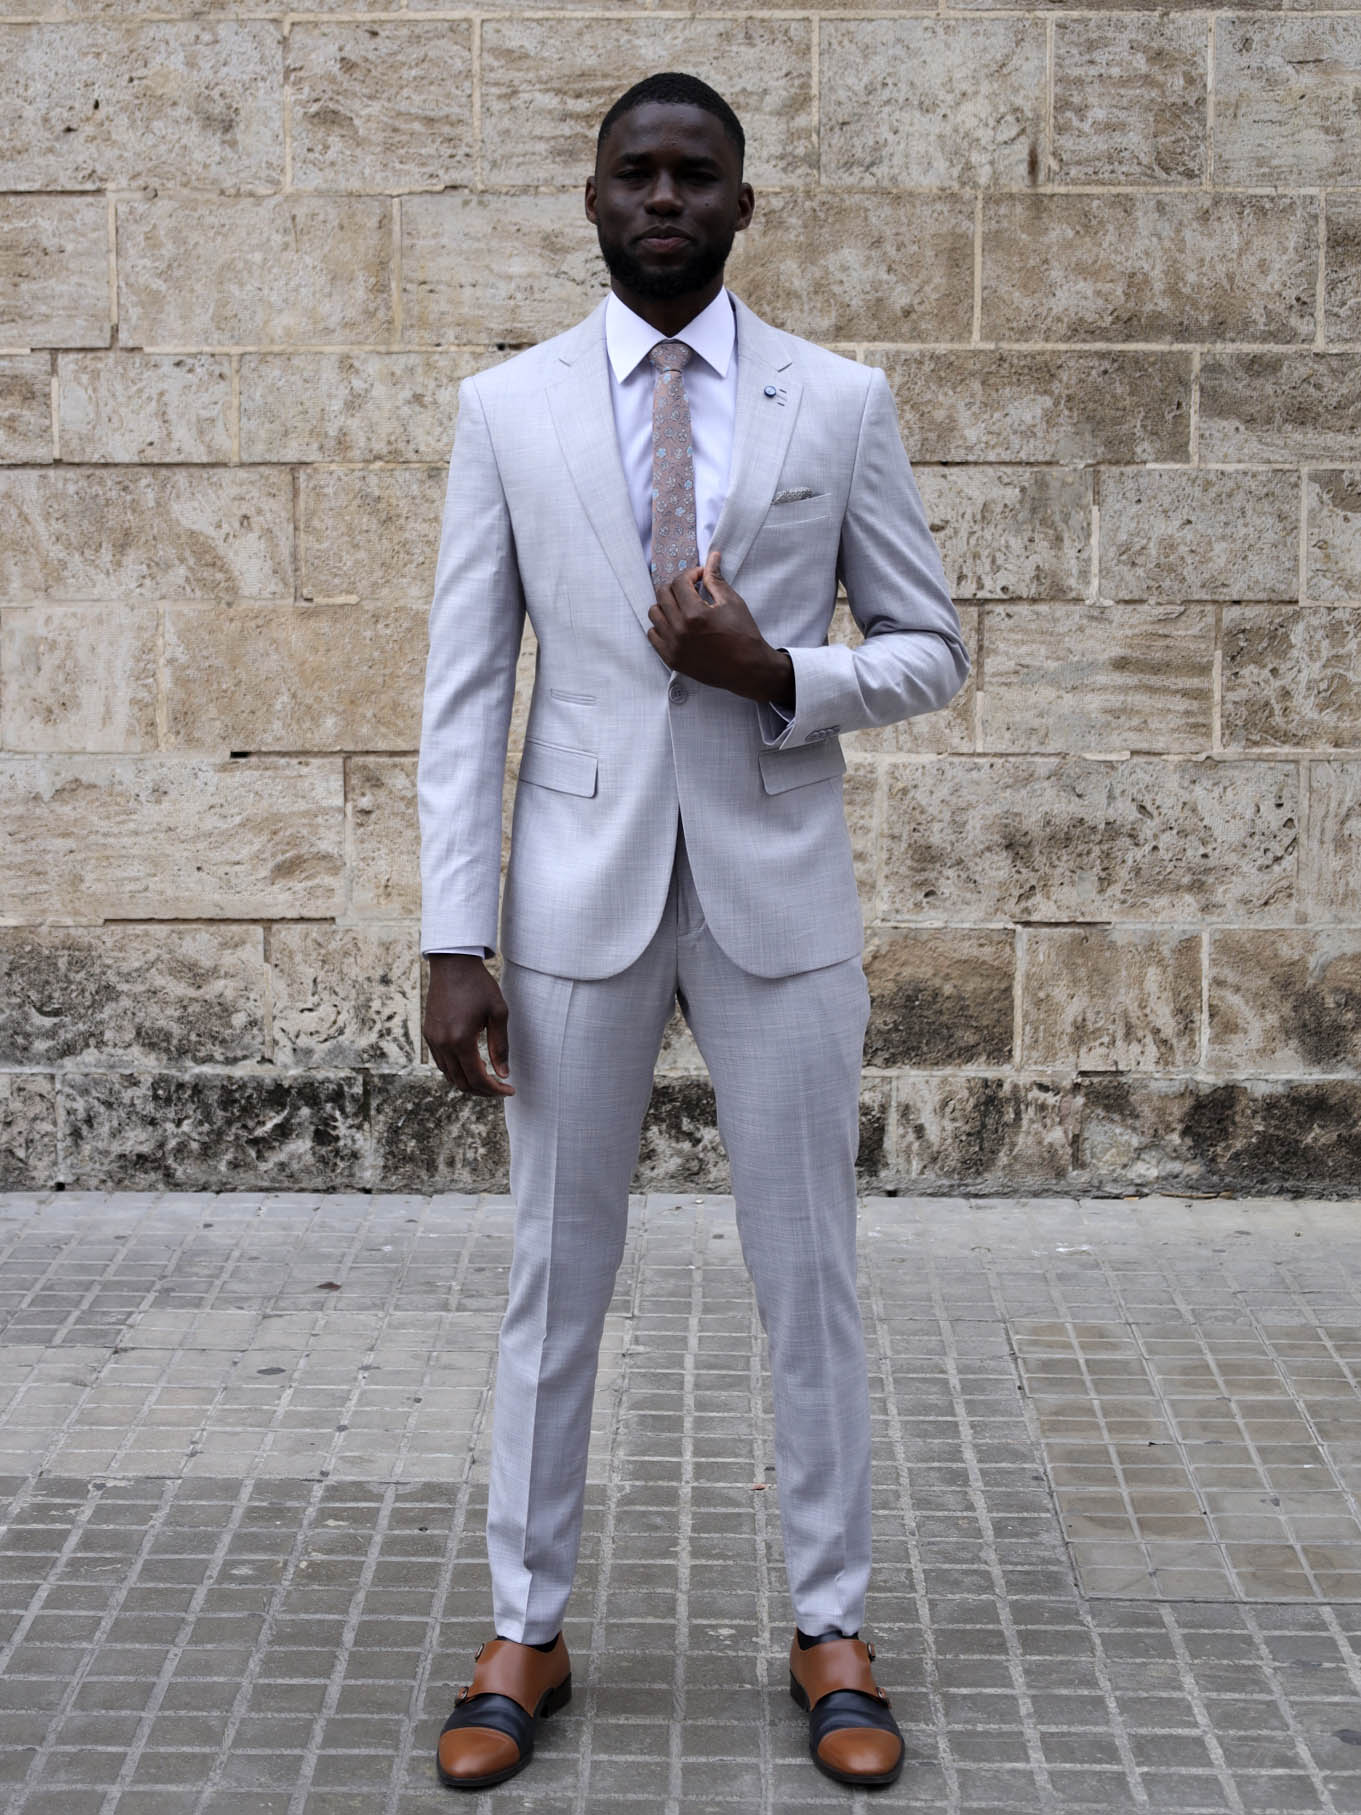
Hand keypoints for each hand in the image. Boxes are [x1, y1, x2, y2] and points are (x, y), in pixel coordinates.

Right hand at [423, 955, 513, 1096]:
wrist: (453, 964)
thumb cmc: (479, 985)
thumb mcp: (498, 1013)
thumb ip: (500, 1046)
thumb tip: (503, 1074)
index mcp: (461, 1040)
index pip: (477, 1079)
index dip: (495, 1090)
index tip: (510, 1090)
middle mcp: (443, 1044)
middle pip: (461, 1083)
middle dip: (483, 1091)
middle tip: (501, 1088)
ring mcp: (433, 1040)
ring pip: (450, 1075)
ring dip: (468, 1082)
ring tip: (488, 1079)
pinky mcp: (429, 1034)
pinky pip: (441, 1062)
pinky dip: (456, 1070)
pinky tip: (471, 1065)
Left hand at [647, 549, 794, 707]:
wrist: (748, 668)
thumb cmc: (743, 635)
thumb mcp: (732, 602)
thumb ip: (716, 579)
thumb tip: (712, 557)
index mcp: (695, 614)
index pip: (679, 582)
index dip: (691, 574)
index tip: (700, 578)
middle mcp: (680, 630)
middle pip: (662, 595)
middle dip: (677, 587)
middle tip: (691, 590)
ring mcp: (673, 646)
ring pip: (654, 614)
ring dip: (666, 605)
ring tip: (682, 607)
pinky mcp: (671, 659)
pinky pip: (652, 635)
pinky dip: (661, 626)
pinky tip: (676, 624)